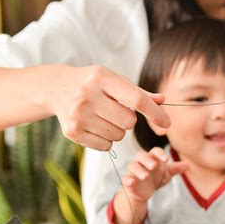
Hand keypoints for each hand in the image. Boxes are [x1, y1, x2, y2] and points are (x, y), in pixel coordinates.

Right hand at [48, 65, 170, 150]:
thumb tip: (163, 101)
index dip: (155, 113)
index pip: (136, 99)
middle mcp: (87, 95)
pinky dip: (106, 140)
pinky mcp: (71, 132)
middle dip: (129, 120)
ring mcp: (77, 115)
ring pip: (118, 136)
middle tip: (116, 110)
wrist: (57, 87)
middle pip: (129, 122)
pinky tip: (95, 125)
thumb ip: (140, 92)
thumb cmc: (95, 83)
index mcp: (102, 77)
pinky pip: (105, 146)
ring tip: (104, 116)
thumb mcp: (116, 80)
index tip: (166, 123)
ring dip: (118, 130)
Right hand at [122, 147, 187, 202]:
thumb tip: (187, 165)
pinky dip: (128, 179)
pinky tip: (131, 182)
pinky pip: (125, 178)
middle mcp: (141, 162)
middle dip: (147, 160)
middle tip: (154, 166)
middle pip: (141, 155)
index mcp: (152, 157)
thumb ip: (175, 169)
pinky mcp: (128, 180)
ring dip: (138, 170)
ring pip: (133, 165)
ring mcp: (133, 171)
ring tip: (145, 176)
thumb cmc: (156, 178)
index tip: (167, 159)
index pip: (155, 151)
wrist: (144, 192)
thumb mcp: (166, 174)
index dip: (160, 154)